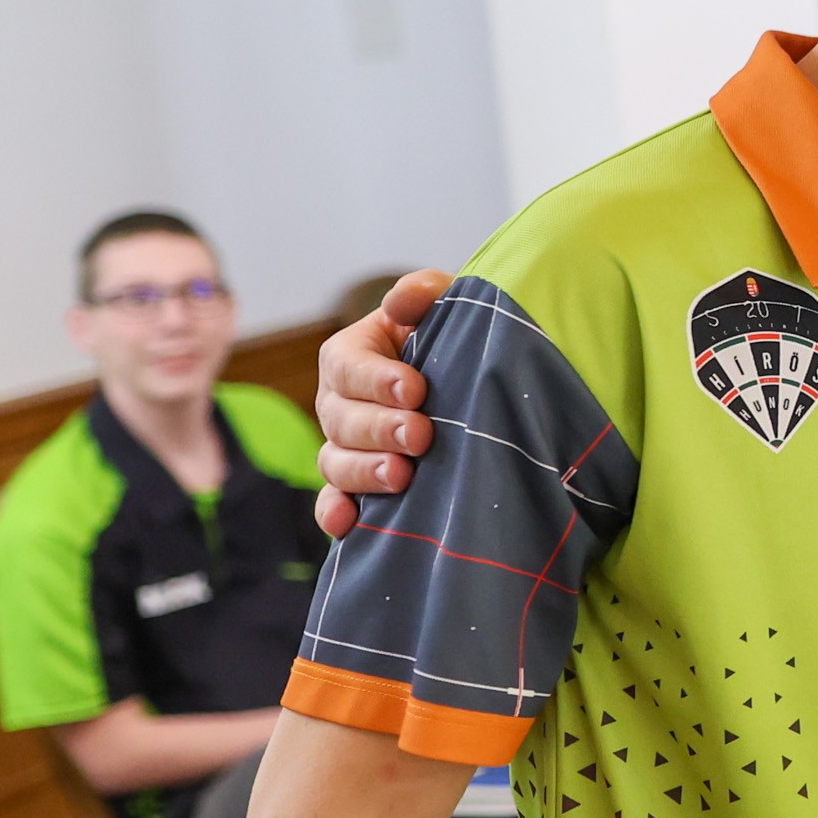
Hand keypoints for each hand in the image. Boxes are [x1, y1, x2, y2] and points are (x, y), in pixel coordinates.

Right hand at [310, 270, 451, 539]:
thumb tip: (400, 303)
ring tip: (401, 476)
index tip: (415, 389)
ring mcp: (348, 447)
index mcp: (352, 356)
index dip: (375, 379)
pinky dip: (337, 513)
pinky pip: (336, 501)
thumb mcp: (447, 305)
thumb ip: (425, 293)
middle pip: (341, 419)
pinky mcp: (362, 485)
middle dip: (379, 429)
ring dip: (364, 472)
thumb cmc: (458, 337)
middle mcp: (341, 403)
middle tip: (420, 436)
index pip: (347, 366)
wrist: (482, 381)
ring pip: (335, 462)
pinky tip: (348, 524)